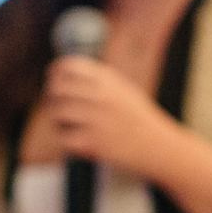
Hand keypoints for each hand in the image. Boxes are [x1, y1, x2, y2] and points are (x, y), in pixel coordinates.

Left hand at [41, 57, 175, 179]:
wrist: (158, 146)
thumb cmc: (138, 119)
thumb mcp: (122, 89)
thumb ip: (98, 80)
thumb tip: (64, 72)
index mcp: (107, 80)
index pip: (68, 66)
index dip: (55, 73)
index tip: (54, 81)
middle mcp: (101, 96)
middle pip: (57, 88)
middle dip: (52, 97)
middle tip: (58, 106)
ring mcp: (97, 119)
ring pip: (57, 112)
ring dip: (57, 120)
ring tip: (66, 126)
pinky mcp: (94, 143)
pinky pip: (64, 137)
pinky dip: (65, 140)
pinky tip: (75, 141)